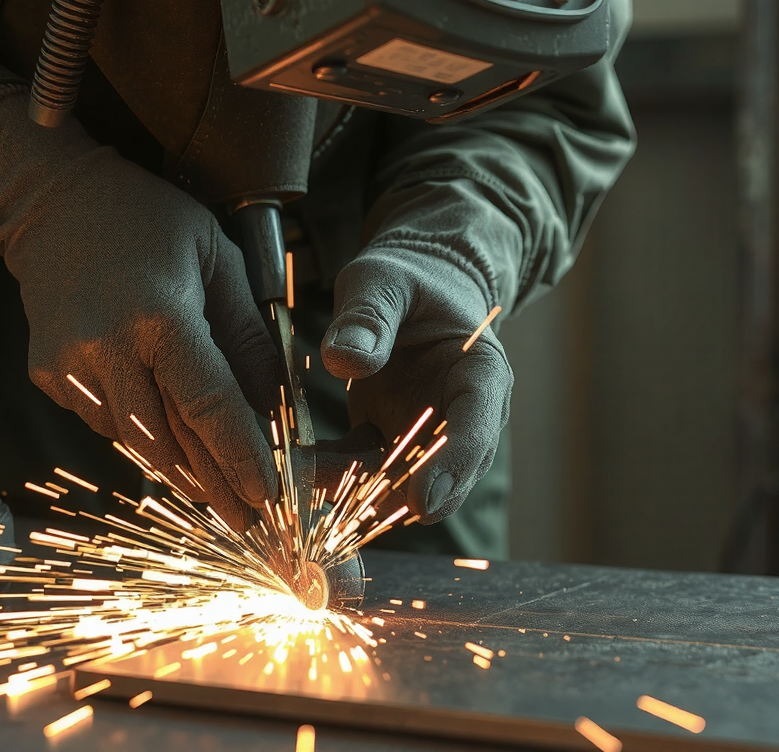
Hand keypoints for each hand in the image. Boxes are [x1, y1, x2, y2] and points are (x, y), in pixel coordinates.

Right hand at [0, 95, 279, 529]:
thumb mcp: (218, 260)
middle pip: (170, 440)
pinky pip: (104, 421)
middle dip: (215, 486)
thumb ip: (248, 333)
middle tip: (250, 521)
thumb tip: (279, 401)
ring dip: (180, 466)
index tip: (268, 496)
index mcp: (159, 315)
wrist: (51, 201)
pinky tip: (160, 421)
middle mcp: (106, 346)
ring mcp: (67, 365)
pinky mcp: (45, 373)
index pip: (209, 404)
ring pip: (136, 440)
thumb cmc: (152, 222)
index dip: (240, 456)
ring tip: (217, 489)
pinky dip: (140, 429)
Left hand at [321, 245, 512, 522]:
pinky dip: (333, 476)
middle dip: (393, 497)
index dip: (452, 470)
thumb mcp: (383, 281)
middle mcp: (462, 418)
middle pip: (442, 477)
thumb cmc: (406, 277)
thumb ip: (368, 316)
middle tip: (338, 502)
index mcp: (480, 374)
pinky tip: (297, 461)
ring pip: (399, 487)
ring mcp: (428, 437)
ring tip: (300, 472)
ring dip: (353, 492)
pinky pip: (365, 475)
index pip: (477, 432)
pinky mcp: (392, 444)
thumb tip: (343, 360)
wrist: (410, 287)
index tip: (422, 502)